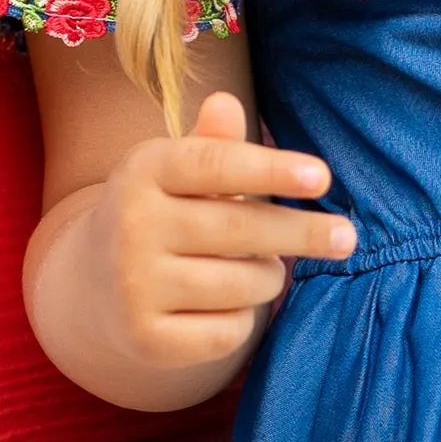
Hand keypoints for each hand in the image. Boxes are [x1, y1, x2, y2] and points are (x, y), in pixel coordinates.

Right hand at [81, 89, 353, 380]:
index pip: (215, 165)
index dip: (271, 170)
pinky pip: (228, 331)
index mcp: (143, 170)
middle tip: (346, 238)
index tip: (322, 177)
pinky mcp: (145, 338)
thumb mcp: (179, 171)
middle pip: (239, 228)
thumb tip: (227, 103)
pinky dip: (244, 319)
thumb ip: (213, 144)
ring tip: (262, 268)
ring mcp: (133, 285)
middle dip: (301, 232)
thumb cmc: (162, 213)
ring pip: (242, 284)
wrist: (95, 282)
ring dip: (270, 277)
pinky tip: (228, 305)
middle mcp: (131, 225)